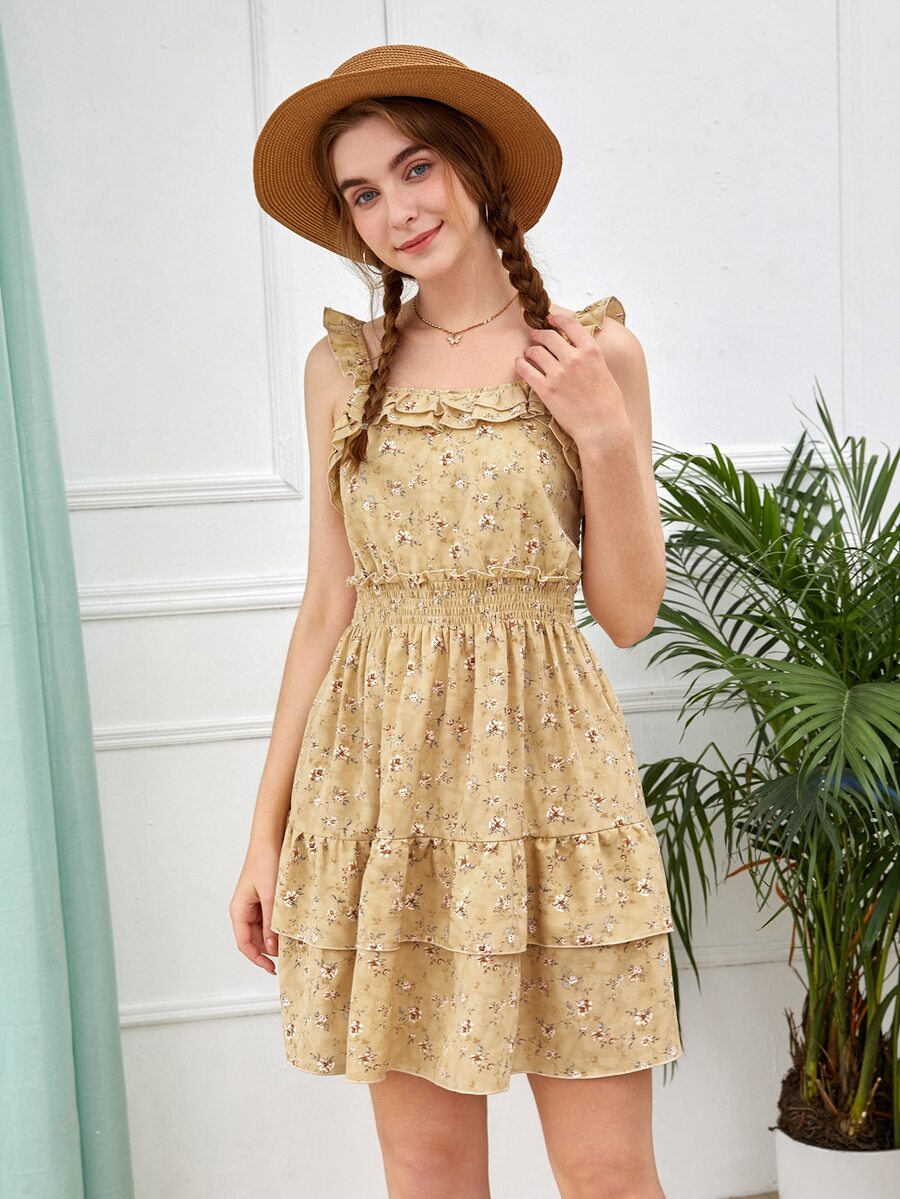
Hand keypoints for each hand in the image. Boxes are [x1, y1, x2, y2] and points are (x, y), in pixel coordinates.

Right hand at [230, 844, 281, 974]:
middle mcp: (244, 910)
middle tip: (288, 957)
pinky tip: (291, 928)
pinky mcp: (264, 898)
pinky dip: (278, 926)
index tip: (273, 970)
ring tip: (292, 943)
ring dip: (275, 938)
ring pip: (263, 930)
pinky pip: (269, 919)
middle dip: (269, 950)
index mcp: (239, 910)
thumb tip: (273, 949)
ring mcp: (254, 904)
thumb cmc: (266, 862)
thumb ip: (272, 923)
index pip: (244, 944)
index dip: (257, 960)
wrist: (270, 838)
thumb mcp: (271, 896)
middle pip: (254, 940)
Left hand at [515, 310, 628, 446]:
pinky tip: (520, 364)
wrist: (603, 428)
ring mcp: (558, 374)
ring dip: (530, 350)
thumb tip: (578, 350)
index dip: (557, 319)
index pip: (570, 324)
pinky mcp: (546, 390)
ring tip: (529, 353)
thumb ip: (590, 358)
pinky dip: (521, 364)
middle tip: (534, 335)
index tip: (550, 319)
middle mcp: (574, 358)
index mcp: (591, 351)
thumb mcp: (604, 371)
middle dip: (539, 334)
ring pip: (536, 351)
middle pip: (548, 336)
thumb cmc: (608, 404)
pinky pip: (526, 370)